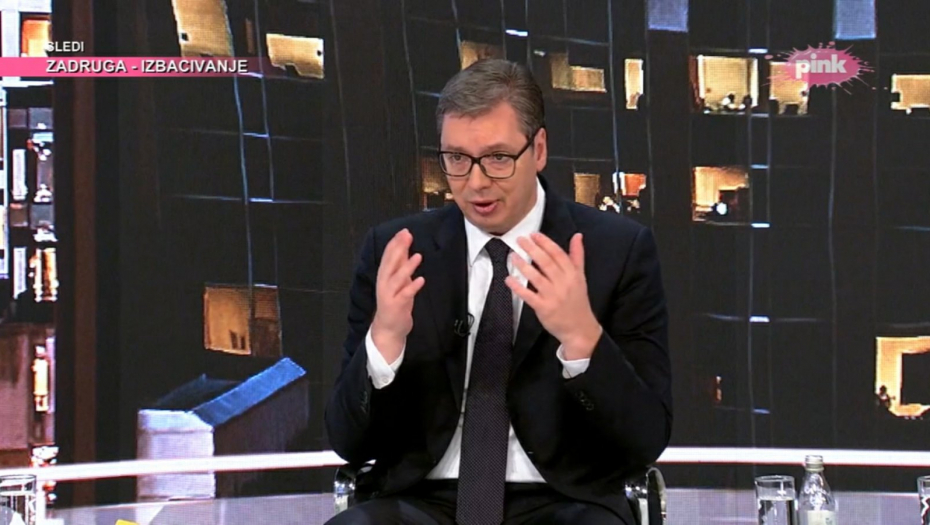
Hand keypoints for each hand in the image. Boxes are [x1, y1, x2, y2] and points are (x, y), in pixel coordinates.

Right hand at [371, 229, 424, 362]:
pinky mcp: (396, 306)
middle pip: (390, 263)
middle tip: (407, 236)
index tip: (404, 232)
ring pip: (397, 278)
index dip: (395, 243)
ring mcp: (389, 295)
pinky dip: (412, 287)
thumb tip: (406, 248)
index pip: (388, 256)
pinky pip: (405, 295)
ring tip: (418, 256)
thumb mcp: (399, 282)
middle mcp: (384, 283)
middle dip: (399, 249)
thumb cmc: (395, 303)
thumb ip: (401, 266)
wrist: (389, 328)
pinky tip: (421, 280)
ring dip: (407, 267)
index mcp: (384, 275)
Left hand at [506, 232, 601, 359]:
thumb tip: (577, 235)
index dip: (545, 243)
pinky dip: (518, 287)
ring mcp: (553, 296)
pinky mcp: (544, 308)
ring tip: (513, 255)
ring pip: (536, 277)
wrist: (580, 328)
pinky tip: (509, 279)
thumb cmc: (578, 301)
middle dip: (532, 249)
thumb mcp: (580, 277)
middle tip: (520, 239)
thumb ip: (577, 256)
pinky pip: (528, 295)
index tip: (534, 234)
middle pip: (546, 263)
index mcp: (572, 274)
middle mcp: (563, 283)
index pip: (558, 254)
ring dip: (523, 265)